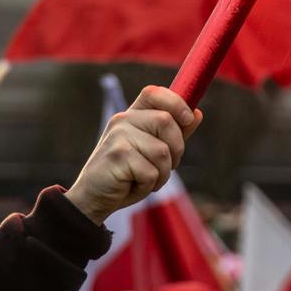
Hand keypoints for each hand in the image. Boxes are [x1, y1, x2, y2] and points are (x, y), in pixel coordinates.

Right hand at [67, 85, 199, 224]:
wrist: (93, 198)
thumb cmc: (126, 174)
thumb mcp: (151, 151)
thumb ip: (173, 133)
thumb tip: (196, 113)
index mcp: (132, 116)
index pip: (154, 93)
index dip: (176, 102)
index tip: (188, 118)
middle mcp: (123, 121)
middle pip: (166, 121)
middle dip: (176, 149)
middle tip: (165, 167)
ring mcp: (118, 137)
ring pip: (162, 151)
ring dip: (163, 173)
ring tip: (147, 180)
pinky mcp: (117, 157)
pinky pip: (151, 171)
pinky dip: (150, 185)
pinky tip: (134, 186)